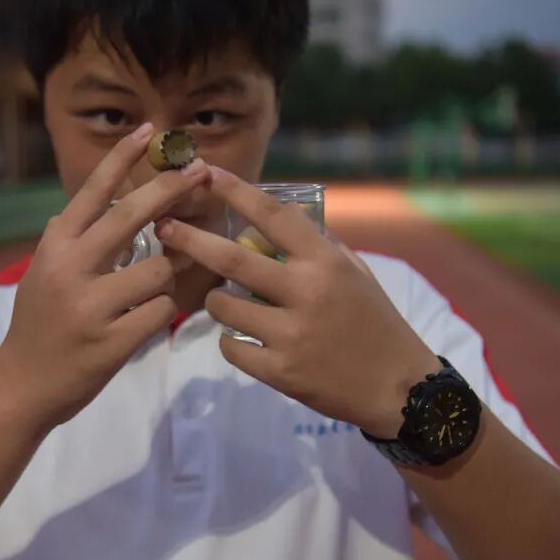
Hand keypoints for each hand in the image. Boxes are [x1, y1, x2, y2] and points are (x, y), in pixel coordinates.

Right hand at [0, 123, 209, 430]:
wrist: (22, 386)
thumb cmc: (37, 326)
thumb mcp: (41, 274)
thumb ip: (66, 241)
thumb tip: (85, 204)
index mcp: (55, 248)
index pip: (93, 192)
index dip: (122, 159)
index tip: (150, 130)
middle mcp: (70, 269)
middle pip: (131, 216)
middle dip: (170, 189)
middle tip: (200, 170)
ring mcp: (91, 306)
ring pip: (157, 270)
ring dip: (166, 277)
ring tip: (147, 293)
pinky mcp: (112, 341)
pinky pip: (160, 311)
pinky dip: (160, 312)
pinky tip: (143, 322)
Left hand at [154, 166, 440, 437]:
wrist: (396, 386)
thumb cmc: (374, 320)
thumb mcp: (354, 272)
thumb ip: (317, 243)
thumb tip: (280, 212)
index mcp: (325, 262)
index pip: (273, 216)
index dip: (237, 192)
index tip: (208, 173)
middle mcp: (306, 292)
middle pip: (231, 260)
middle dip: (191, 240)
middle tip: (163, 228)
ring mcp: (290, 334)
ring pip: (223, 306)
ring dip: (215, 299)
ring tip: (226, 301)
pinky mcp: (279, 371)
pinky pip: (230, 347)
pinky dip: (231, 340)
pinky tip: (247, 340)